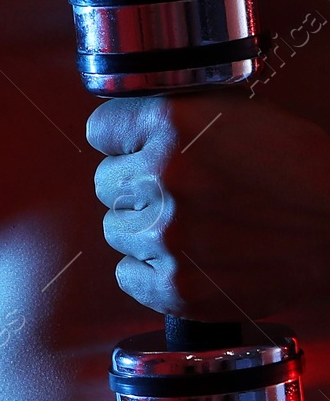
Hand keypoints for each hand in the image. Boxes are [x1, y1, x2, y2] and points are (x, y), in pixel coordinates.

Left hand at [87, 92, 329, 321]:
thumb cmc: (301, 170)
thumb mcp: (235, 114)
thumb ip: (172, 121)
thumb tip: (124, 135)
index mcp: (173, 122)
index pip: (101, 131)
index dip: (123, 143)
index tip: (140, 152)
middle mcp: (163, 176)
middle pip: (105, 183)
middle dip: (135, 188)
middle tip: (179, 195)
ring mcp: (168, 234)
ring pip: (115, 229)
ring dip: (144, 229)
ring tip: (193, 226)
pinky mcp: (179, 286)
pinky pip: (126, 275)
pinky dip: (149, 271)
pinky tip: (186, 259)